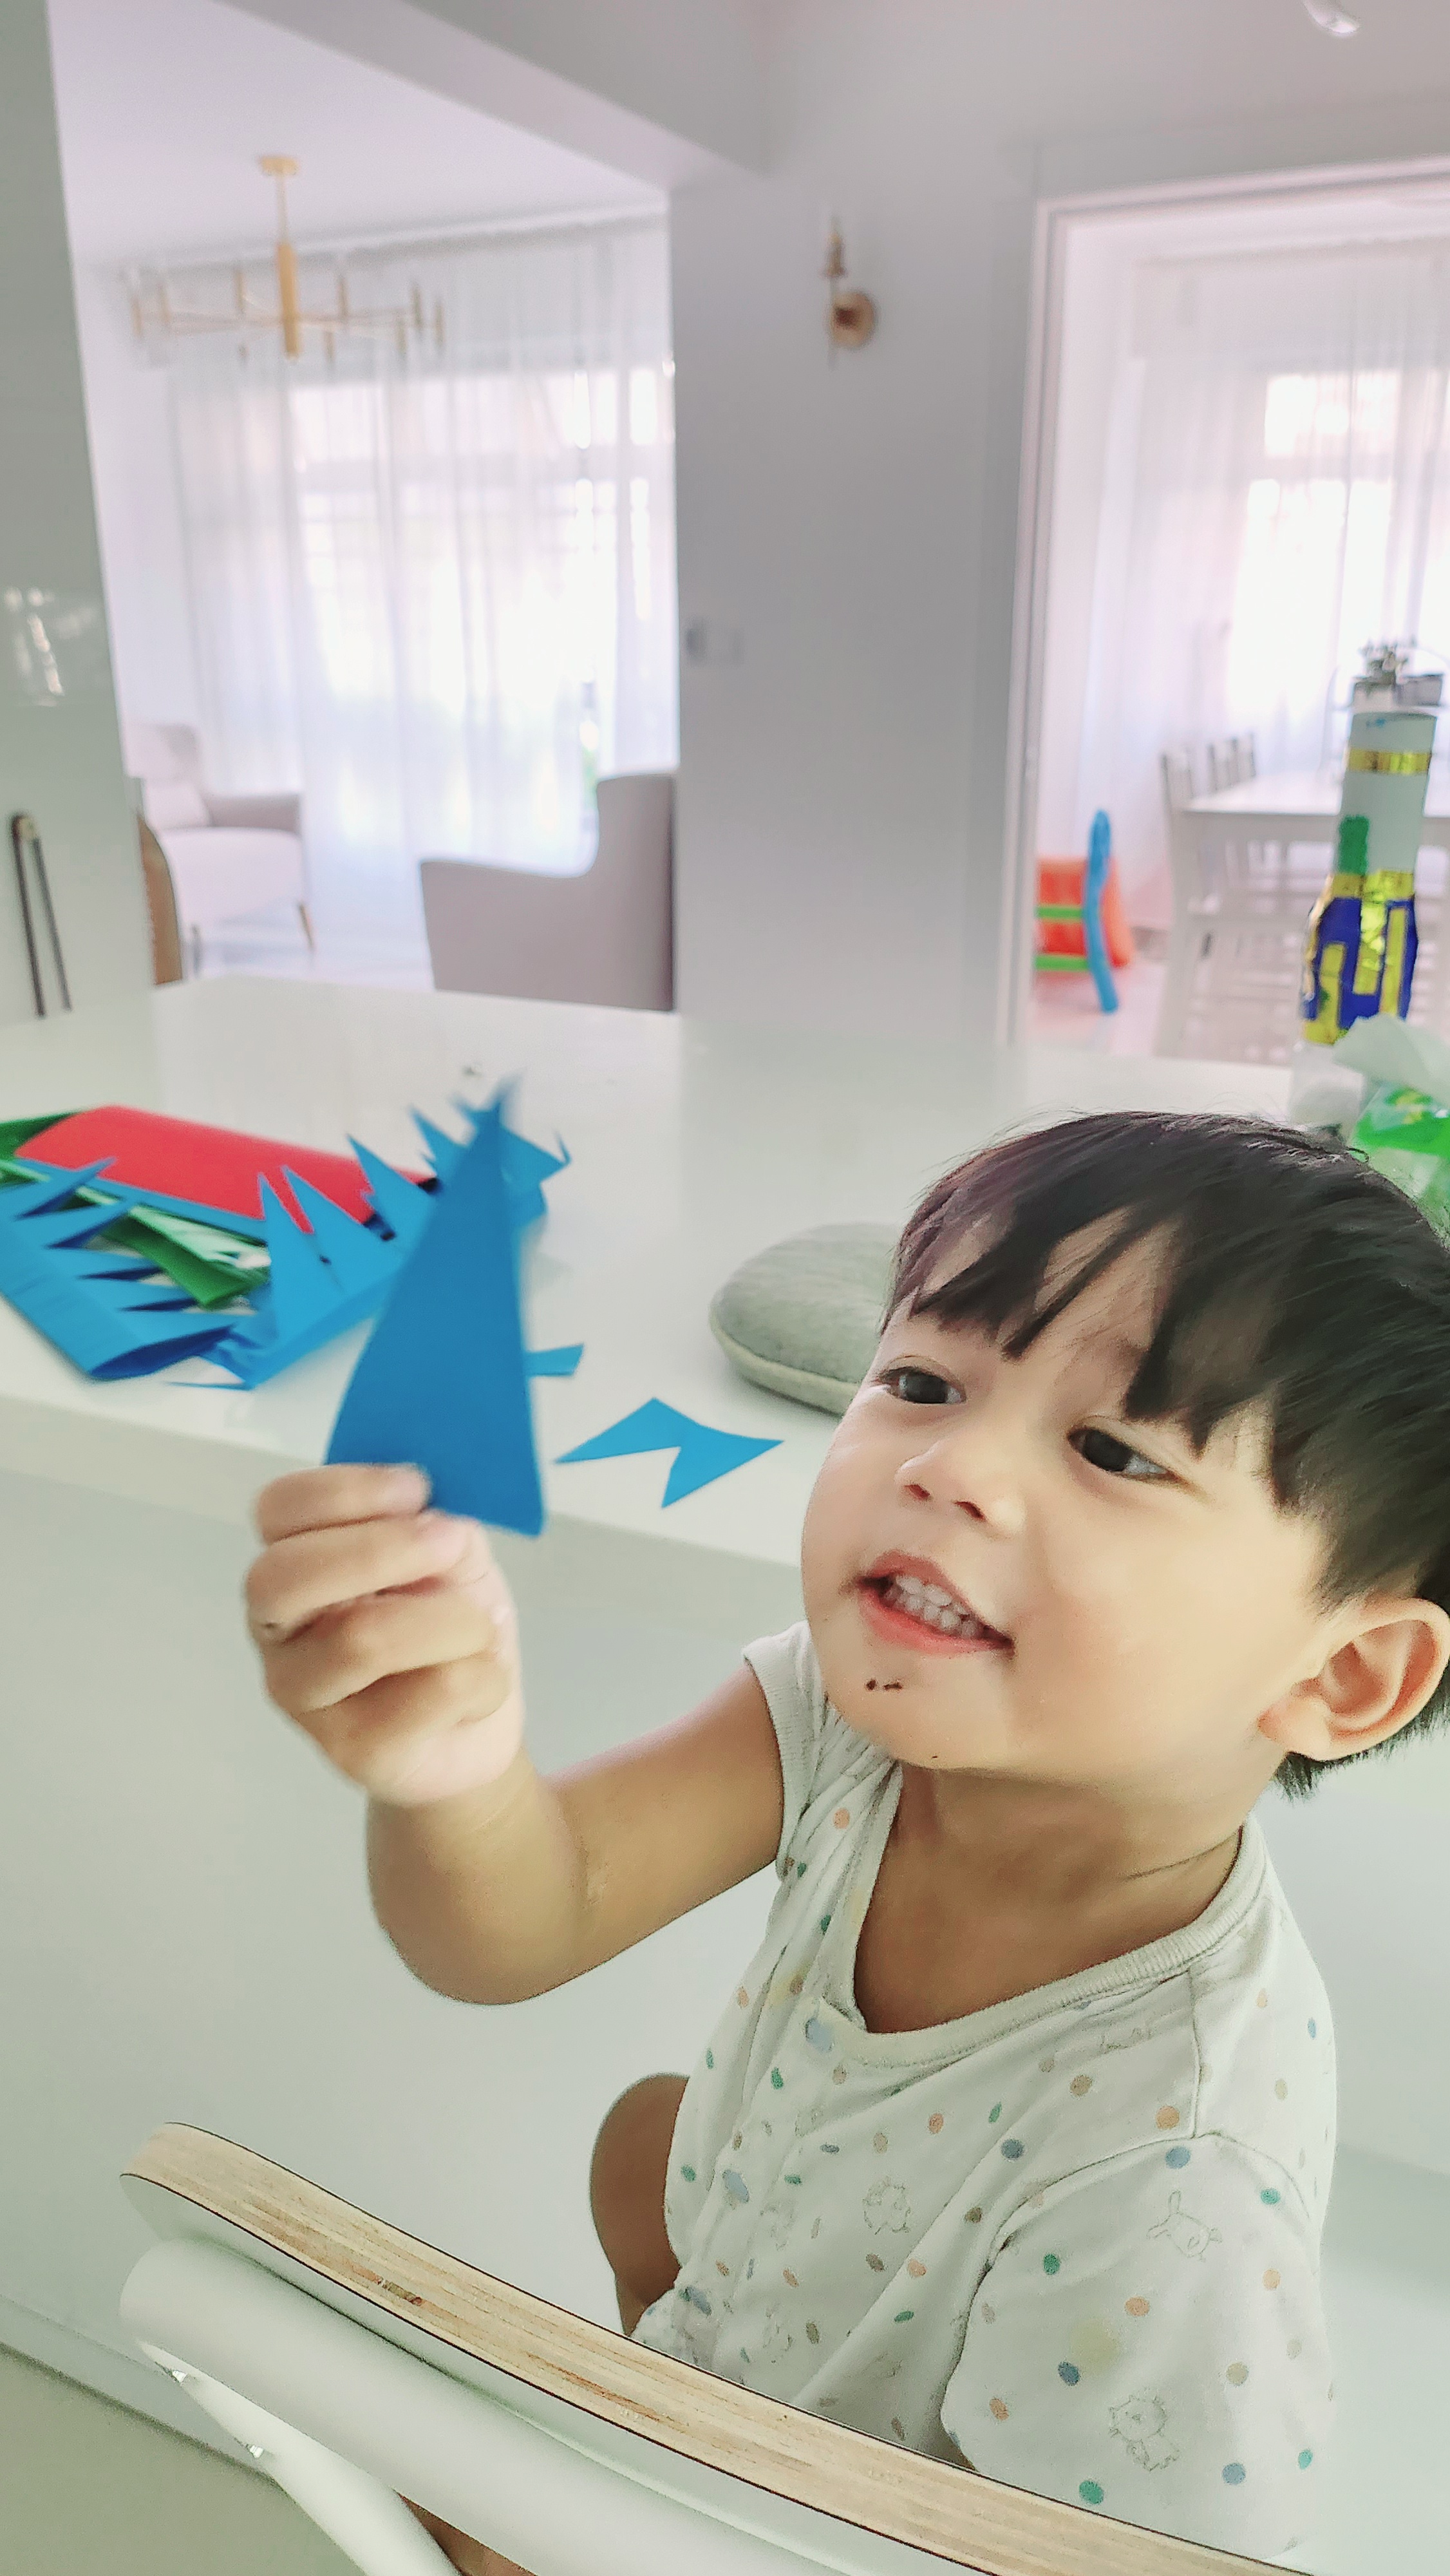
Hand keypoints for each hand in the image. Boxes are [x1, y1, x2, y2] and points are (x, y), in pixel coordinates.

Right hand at [246, 1465, 525, 1808]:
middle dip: (380, 1551)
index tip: (417, 1489)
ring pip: (363, 1639)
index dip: (345, 1491)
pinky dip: (483, 1675)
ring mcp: (306, 1695)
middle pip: (284, 1577)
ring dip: (452, 1620)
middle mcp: (278, 1629)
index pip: (277, 1511)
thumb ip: (437, 1523)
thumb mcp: (451, 1557)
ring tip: (481, 1628)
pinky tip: (482, 1684)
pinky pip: (432, 1691)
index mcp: (293, 1563)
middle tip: (451, 1545)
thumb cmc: (450, 1627)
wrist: (477, 1725)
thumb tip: (439, 1513)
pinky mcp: (353, 1749)